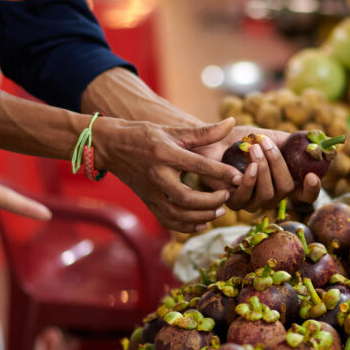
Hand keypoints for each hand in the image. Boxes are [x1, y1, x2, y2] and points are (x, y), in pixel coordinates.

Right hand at [92, 117, 244, 232]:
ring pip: (177, 215)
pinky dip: (186, 227)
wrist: (111, 146)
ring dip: (201, 216)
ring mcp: (150, 192)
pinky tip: (202, 222)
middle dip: (211, 201)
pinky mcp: (147, 202)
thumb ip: (205, 131)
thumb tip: (232, 122)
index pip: (197, 166)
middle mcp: (157, 176)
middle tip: (227, 197)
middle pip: (186, 198)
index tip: (238, 178)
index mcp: (166, 154)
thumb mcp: (174, 130)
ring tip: (219, 210)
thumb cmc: (145, 135)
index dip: (220, 173)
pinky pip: (167, 221)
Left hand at [194, 125, 320, 211]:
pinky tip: (248, 166)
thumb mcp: (271, 136)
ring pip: (268, 195)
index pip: (306, 194)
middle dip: (278, 165)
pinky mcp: (234, 203)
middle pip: (286, 190)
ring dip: (264, 169)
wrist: (214, 139)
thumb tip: (313, 140)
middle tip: (265, 144)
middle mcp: (272, 195)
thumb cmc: (244, 139)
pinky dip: (250, 181)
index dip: (312, 189)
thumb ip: (291, 142)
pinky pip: (246, 198)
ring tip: (254, 149)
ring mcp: (253, 202)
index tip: (312, 176)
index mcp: (284, 181)